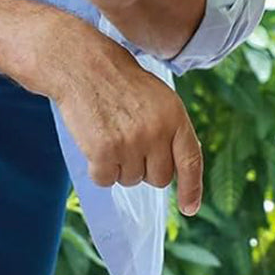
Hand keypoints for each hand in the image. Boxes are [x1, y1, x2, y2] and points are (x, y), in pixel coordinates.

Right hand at [48, 30, 202, 212]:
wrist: (82, 65)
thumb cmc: (120, 82)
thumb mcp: (158, 99)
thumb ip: (170, 131)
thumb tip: (175, 171)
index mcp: (175, 117)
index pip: (190, 161)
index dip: (192, 189)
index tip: (189, 209)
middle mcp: (157, 132)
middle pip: (158, 178)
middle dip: (144, 169)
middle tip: (129, 143)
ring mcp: (131, 143)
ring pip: (130, 180)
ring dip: (119, 165)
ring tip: (110, 133)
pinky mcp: (103, 152)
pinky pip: (105, 180)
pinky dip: (98, 169)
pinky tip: (95, 142)